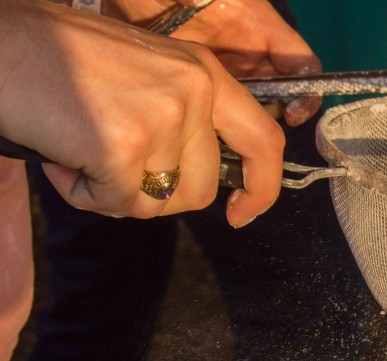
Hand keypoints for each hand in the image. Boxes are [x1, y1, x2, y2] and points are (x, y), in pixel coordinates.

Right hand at [0, 0, 283, 225]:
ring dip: (116, 193)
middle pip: (202, 189)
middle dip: (160, 197)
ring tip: (82, 152)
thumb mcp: (147, 74)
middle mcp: (193, 92)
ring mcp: (162, 118)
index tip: (242, 212)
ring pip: (159, 202)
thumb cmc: (60, 60)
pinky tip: (62, 157)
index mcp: (205, 73)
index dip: (261, 188)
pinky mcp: (122, 145)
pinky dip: (85, 194)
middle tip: (115, 170)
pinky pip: (117, 203)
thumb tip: (201, 180)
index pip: (264, 141)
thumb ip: (185, 119)